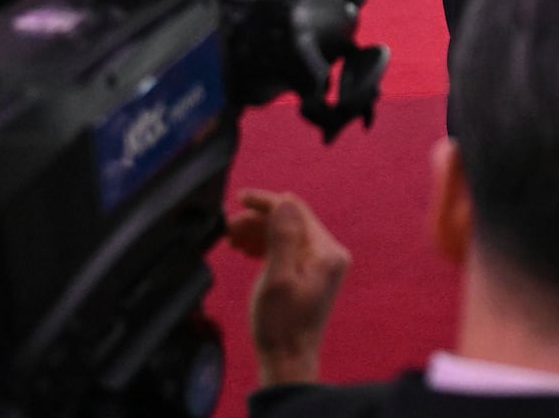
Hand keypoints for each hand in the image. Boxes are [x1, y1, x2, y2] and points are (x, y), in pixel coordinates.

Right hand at [226, 189, 350, 387]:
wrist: (288, 360)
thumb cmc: (281, 325)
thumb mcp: (277, 278)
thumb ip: (282, 237)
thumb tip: (285, 200)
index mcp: (327, 252)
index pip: (296, 211)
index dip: (266, 202)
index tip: (240, 198)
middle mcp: (330, 254)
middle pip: (291, 221)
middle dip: (258, 220)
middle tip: (228, 228)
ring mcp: (321, 264)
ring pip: (287, 234)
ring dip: (259, 232)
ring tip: (232, 240)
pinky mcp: (311, 274)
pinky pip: (288, 249)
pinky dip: (266, 246)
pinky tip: (246, 250)